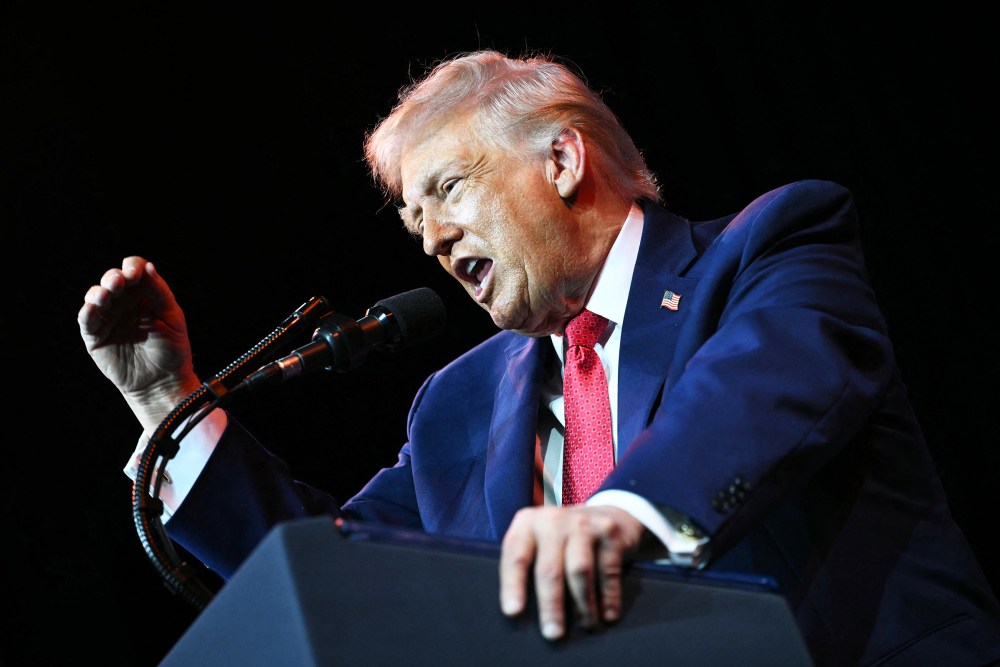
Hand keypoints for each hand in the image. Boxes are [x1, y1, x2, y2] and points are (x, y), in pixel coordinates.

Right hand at [77, 256, 200, 430]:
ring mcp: (108, 318)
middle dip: (114, 277)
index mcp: (144, 293)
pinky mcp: (95, 336)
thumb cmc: (171, 348)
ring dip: (99, 292)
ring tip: (107, 293)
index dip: (132, 267)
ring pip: (96, 296)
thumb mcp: (171, 316)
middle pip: (112, 279)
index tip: (136, 272)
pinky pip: (87, 320)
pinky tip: (94, 307)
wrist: (163, 381)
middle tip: (120, 281)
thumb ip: (159, 292)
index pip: (133, 271)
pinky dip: (88, 311)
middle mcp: (123, 302)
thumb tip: (147, 266)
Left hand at [499, 504, 644, 639]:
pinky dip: (609, 596)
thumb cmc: (563, 543)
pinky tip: (608, 616)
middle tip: (552, 634)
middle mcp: (552, 520)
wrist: (606, 516)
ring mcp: (582, 524)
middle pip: (549, 568)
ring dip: (582, 604)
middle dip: (551, 605)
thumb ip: (528, 567)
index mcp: (527, 524)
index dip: (513, 586)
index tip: (513, 612)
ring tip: (585, 627)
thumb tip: (521, 615)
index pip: (515, 557)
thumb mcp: (539, 543)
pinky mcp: (609, 532)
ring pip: (579, 570)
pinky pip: (608, 570)